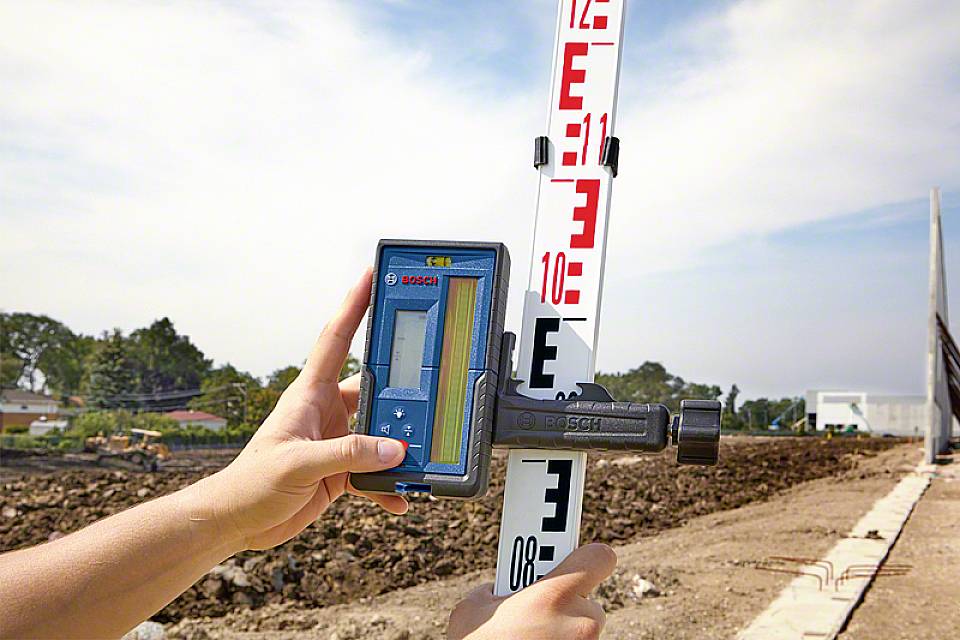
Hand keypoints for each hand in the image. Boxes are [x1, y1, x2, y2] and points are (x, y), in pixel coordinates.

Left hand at [200, 267, 408, 550]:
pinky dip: (389, 482)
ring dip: (399, 442)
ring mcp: (335, 439)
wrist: (236, 521)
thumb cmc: (251, 483)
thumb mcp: (300, 463)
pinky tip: (401, 495)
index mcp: (310, 394)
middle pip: (373, 387)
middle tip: (431, 379)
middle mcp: (326, 410)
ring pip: (380, 430)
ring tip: (422, 451)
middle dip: (401, 385)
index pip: (337, 340)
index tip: (371, 276)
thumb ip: (348, 454)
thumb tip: (394, 447)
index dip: (354, 305)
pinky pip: (374, 469)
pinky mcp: (339, 469)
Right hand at [447, 544, 615, 639]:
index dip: (587, 555)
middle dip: (565, 601)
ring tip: (531, 636)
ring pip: (584, 629)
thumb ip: (496, 589)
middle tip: (538, 609)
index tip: (574, 555)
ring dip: (564, 630)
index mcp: (555, 597)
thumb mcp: (472, 610)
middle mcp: (580, 624)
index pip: (600, 557)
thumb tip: (501, 588)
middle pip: (588, 598)